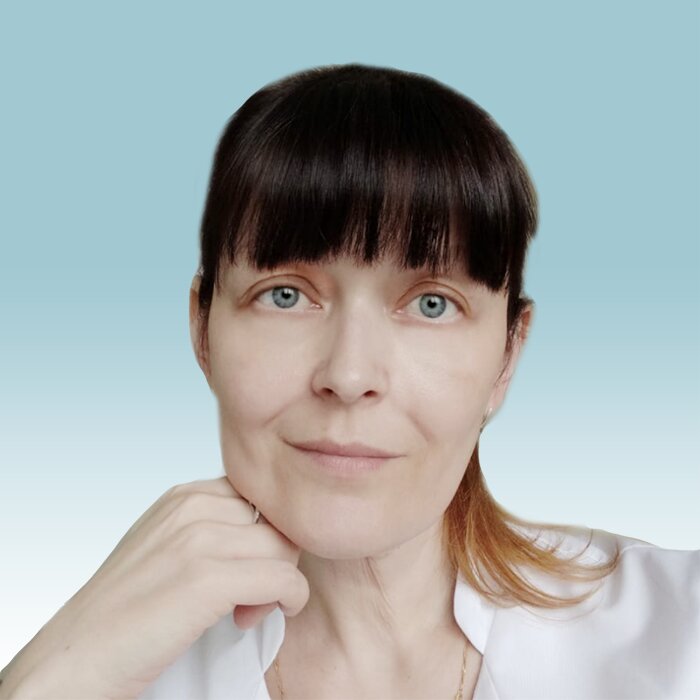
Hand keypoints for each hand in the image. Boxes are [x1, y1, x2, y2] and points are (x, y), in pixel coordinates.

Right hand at [1, 476, 308, 699]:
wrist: (71, 660)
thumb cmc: (122, 613)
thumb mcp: (164, 547)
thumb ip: (208, 528)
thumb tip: (264, 532)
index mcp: (184, 496)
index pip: (260, 495)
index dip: (267, 532)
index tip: (251, 567)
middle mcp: (191, 506)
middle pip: (278, 519)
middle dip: (278, 558)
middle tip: (253, 596)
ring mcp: (198, 539)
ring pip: (285, 547)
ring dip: (281, 582)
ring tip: (247, 609)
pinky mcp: (206, 579)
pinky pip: (284, 579)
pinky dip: (289, 600)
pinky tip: (255, 617)